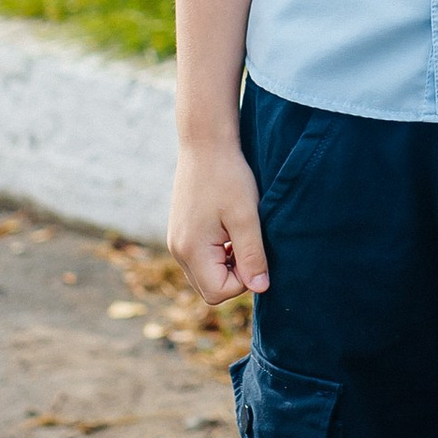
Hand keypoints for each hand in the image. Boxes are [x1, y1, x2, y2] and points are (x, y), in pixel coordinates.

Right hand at [169, 138, 268, 301]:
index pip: (218, 293)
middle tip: (248, 243)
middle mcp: (178, 251)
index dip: (243, 280)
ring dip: (226, 265)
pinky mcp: (180, 233)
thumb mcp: (246, 217)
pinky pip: (200, 260)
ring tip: (239, 235)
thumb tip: (261, 288)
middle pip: (209, 289)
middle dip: (234, 276)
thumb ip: (253, 255)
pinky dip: (218, 255)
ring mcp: (176, 242)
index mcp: (191, 250)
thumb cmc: (228, 177)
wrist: (205, 144)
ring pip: (205, 275)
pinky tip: (229, 230)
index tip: (253, 250)